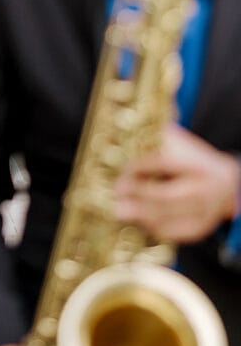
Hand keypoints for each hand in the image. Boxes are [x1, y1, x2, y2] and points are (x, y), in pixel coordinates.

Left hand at [114, 122, 239, 242]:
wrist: (229, 185)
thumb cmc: (194, 160)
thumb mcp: (181, 142)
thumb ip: (159, 132)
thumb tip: (133, 113)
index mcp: (199, 162)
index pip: (166, 162)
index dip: (141, 165)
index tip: (123, 167)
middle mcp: (205, 188)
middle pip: (169, 194)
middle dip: (139, 194)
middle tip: (117, 190)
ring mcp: (205, 211)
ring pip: (169, 216)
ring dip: (141, 214)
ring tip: (119, 210)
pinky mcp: (200, 228)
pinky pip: (173, 232)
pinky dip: (152, 228)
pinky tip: (137, 221)